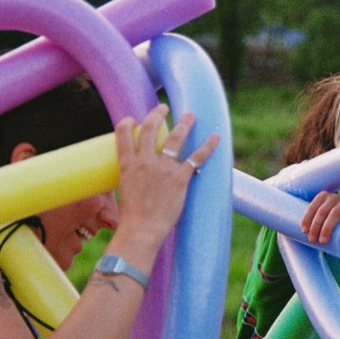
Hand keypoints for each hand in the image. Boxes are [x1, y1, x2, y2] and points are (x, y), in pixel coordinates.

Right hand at [113, 104, 218, 251]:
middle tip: (163, 108)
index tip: (134, 120)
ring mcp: (163, 169)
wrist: (141, 230)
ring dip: (184, 123)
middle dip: (157, 114)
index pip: (124, 133)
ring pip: (175, 138)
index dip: (129, 122)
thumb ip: (131, 176)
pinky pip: (196, 159)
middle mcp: (145, 162)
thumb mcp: (124, 189)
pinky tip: (215, 138)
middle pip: (151, 128)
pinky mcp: (179, 179)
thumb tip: (137, 173)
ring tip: (189, 115)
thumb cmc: (132, 216)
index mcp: (128, 164)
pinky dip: (208, 147)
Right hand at [301, 191, 339, 266]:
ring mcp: (334, 198)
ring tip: (311, 238)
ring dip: (316, 223)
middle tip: (321, 242)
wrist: (333, 213)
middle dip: (328, 228)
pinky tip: (304, 227)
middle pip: (337, 213)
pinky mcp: (322, 196)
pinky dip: (308, 216)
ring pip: (324, 209)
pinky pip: (314, 204)